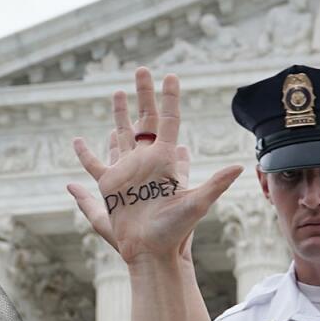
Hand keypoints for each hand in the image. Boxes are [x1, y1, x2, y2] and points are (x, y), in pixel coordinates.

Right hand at [70, 67, 240, 263]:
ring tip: (117, 93)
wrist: (154, 251)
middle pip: (145, 121)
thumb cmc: (176, 231)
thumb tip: (240, 167)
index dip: (169, 99)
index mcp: (165, 160)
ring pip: (122, 135)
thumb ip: (215, 184)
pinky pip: (95, 165)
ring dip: (119, 115)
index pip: (168, 122)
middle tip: (141, 69)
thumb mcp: (196, 204)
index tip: (172, 76)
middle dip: (143, 95)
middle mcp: (146, 162)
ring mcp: (128, 171)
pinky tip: (79, 140)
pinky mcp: (110, 185)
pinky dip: (86, 153)